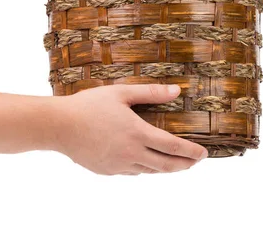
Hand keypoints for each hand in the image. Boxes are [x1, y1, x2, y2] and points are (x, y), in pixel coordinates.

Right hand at [52, 84, 208, 174]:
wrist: (58, 125)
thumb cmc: (88, 105)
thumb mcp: (121, 93)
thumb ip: (151, 93)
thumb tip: (176, 90)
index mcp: (137, 133)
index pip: (173, 147)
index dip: (191, 151)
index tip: (204, 153)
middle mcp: (131, 153)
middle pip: (165, 165)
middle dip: (184, 165)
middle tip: (195, 162)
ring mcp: (118, 165)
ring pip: (149, 171)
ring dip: (165, 168)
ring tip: (175, 163)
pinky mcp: (107, 171)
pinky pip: (132, 172)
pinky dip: (144, 168)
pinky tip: (145, 162)